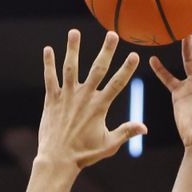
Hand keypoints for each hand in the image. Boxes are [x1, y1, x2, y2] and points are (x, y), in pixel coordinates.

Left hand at [37, 29, 147, 169]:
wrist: (58, 160)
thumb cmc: (84, 154)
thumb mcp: (109, 145)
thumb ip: (126, 132)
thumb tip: (144, 128)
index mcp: (99, 106)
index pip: (117, 83)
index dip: (127, 69)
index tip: (135, 55)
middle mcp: (84, 97)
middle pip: (97, 69)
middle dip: (106, 50)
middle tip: (112, 34)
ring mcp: (67, 96)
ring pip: (71, 68)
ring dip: (73, 49)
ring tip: (74, 32)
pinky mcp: (51, 100)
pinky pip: (50, 78)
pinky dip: (49, 64)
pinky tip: (48, 50)